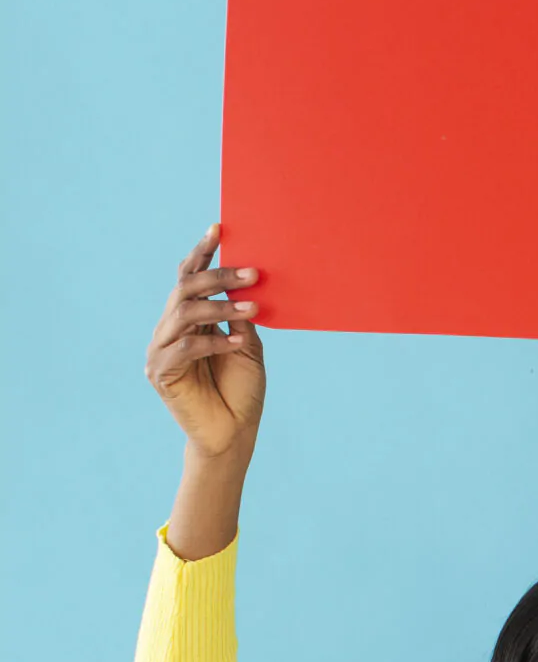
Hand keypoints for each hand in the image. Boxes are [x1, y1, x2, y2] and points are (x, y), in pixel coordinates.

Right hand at [147, 226, 266, 459]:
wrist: (233, 433)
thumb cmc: (241, 390)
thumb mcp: (248, 346)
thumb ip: (241, 317)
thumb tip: (246, 282)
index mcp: (189, 318)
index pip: (190, 277)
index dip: (203, 253)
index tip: (219, 228)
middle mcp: (170, 328)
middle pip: (186, 289)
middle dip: (218, 276)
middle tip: (252, 273)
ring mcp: (162, 349)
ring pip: (185, 314)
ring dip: (220, 308)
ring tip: (253, 308)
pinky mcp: (160, 372)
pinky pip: (186, 347)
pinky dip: (214, 342)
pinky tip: (238, 343)